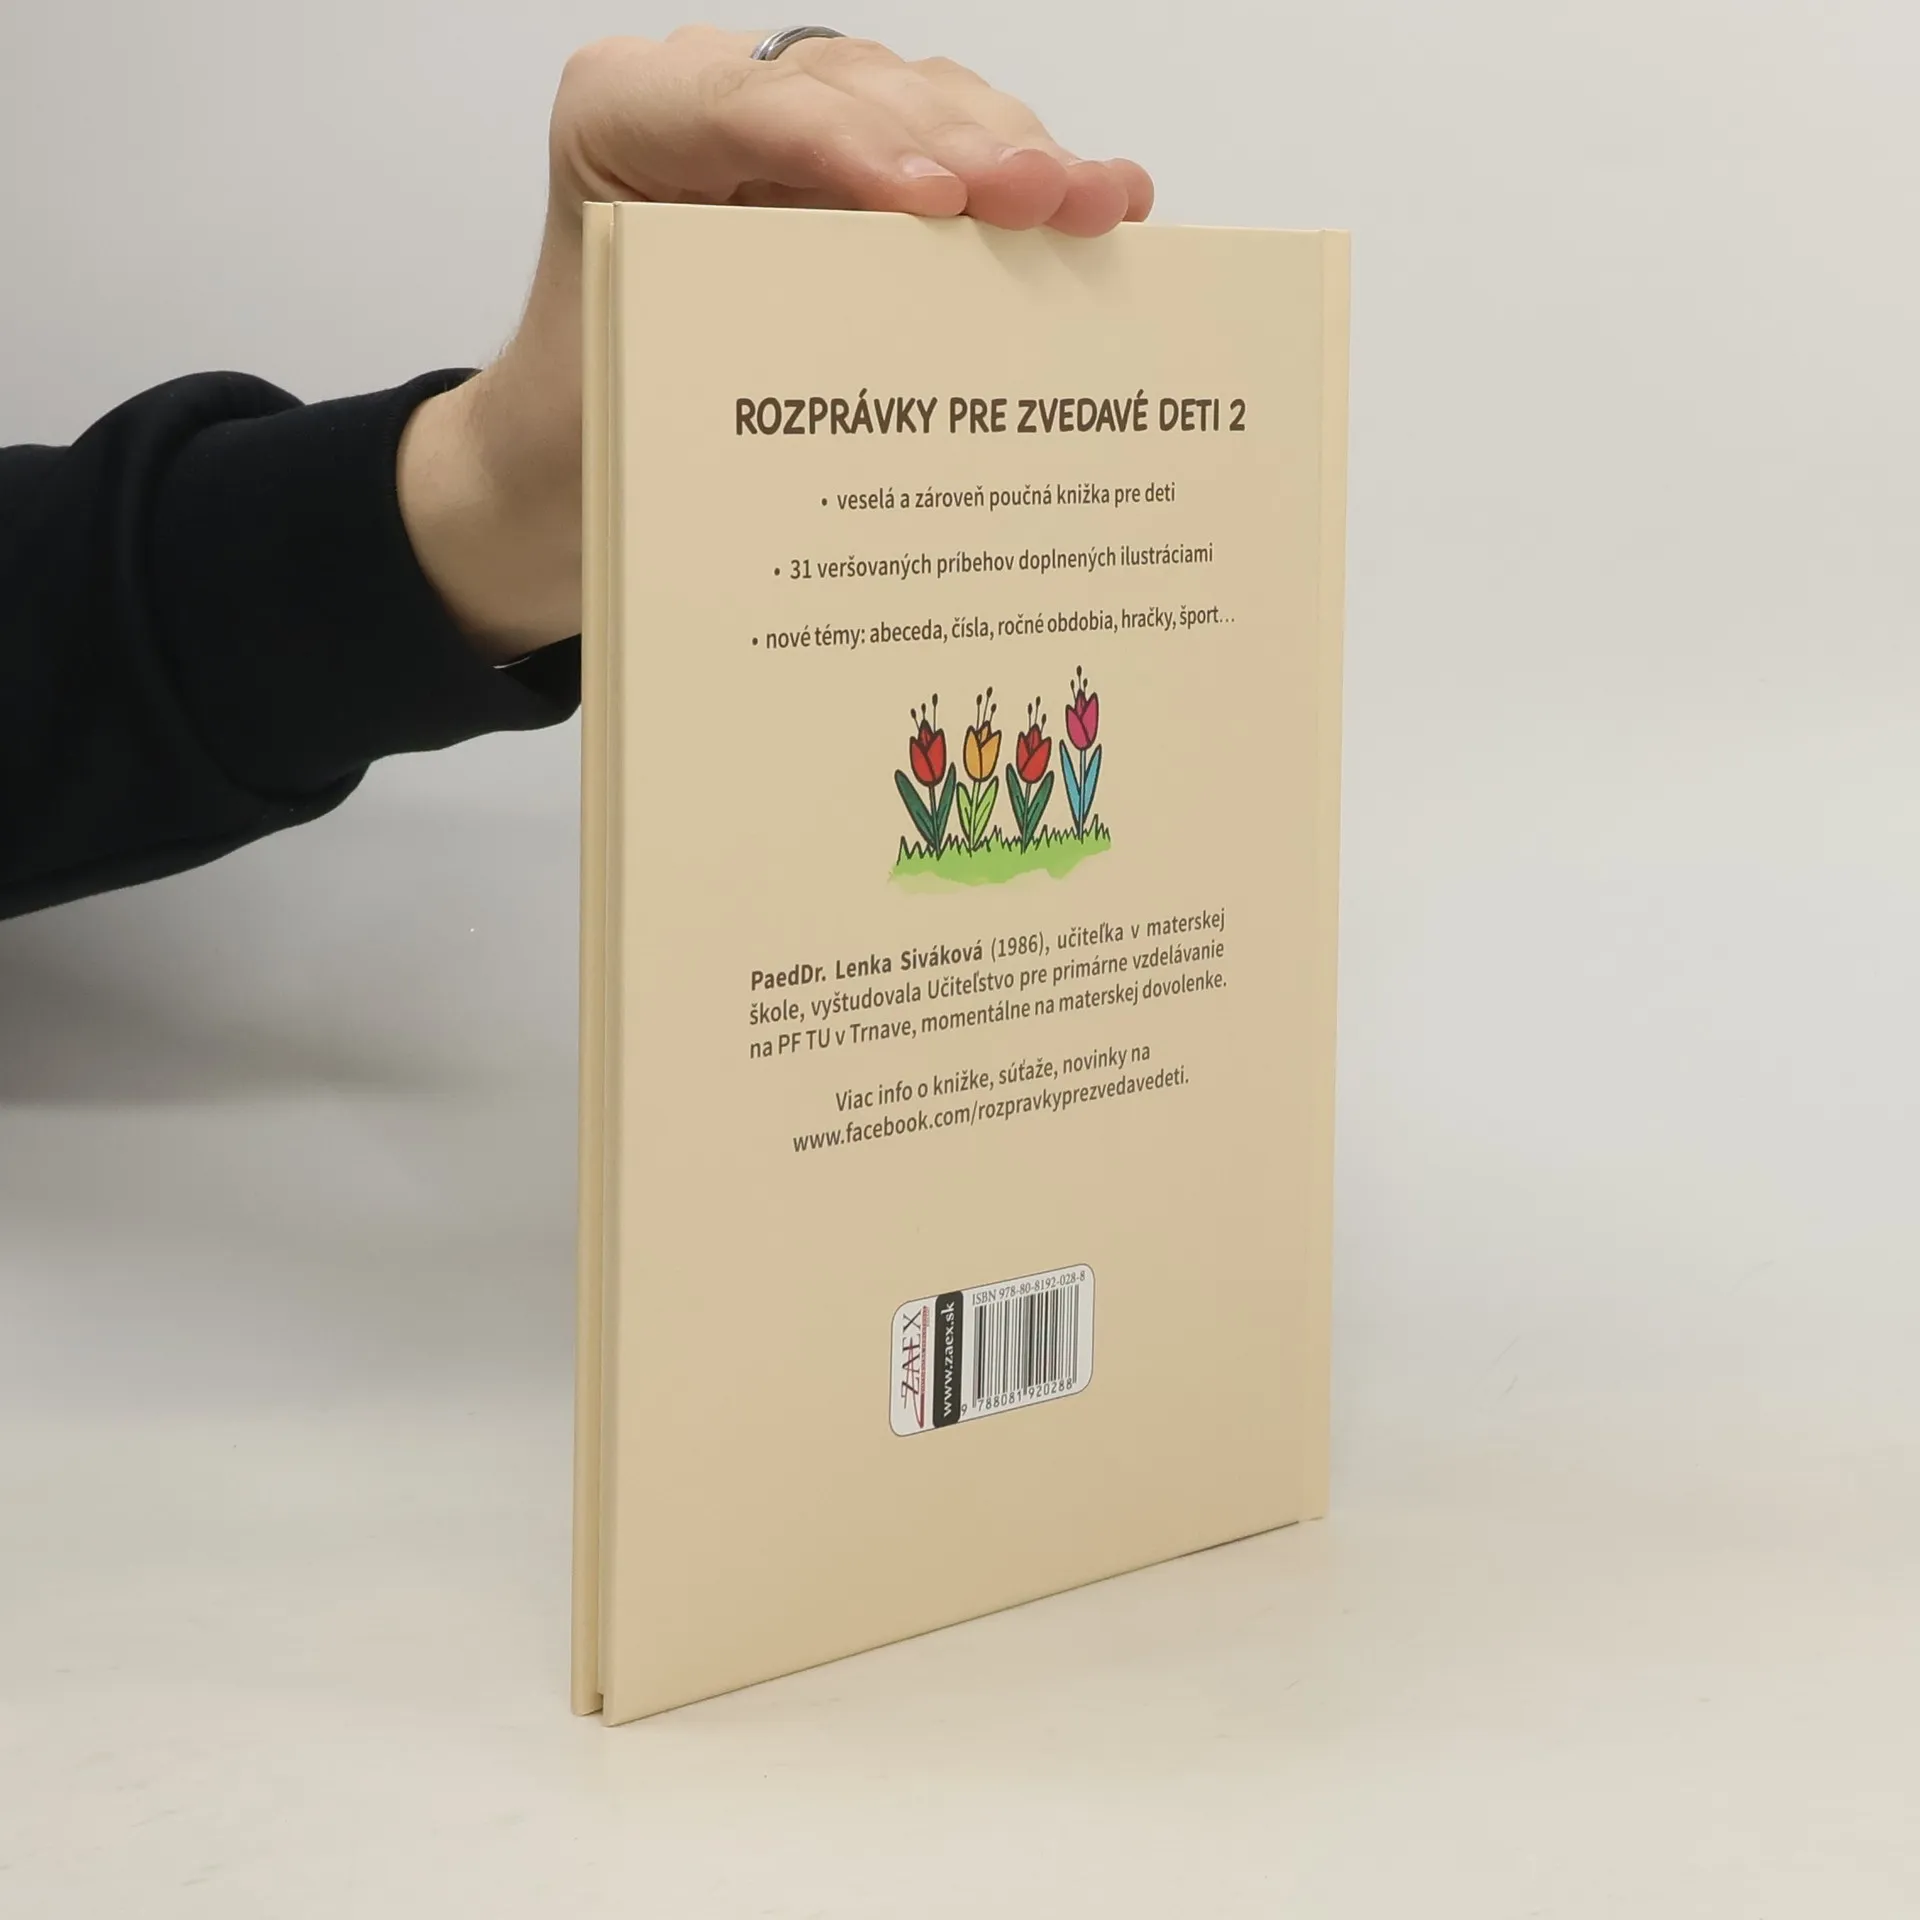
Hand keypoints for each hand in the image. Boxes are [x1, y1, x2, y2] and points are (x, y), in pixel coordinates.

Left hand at [399, 28, 1155, 659]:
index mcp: (622, 116)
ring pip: (921, 103)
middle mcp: (709, 95)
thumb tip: (875, 358)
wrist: (574, 450)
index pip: (739, 106)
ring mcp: (793, 122)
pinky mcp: (854, 164)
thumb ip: (727, 337)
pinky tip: (1105, 198)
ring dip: (1016, 154)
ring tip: (1094, 204)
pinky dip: (1025, 176)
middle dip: (960, 145)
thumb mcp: (633, 383)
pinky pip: (949, 148)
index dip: (844, 143)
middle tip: (1045, 199)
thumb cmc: (592, 419)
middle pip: (854, 89)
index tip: (931, 203)